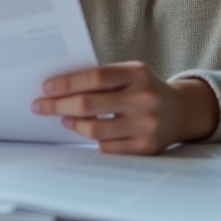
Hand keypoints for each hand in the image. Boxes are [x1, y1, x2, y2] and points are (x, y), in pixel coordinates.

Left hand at [31, 62, 219, 153]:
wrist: (180, 111)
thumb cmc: (144, 88)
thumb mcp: (130, 74)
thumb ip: (102, 79)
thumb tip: (59, 89)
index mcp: (138, 73)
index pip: (95, 77)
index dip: (67, 84)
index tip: (46, 87)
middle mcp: (144, 98)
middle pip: (90, 104)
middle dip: (58, 105)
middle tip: (40, 106)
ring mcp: (147, 124)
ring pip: (95, 129)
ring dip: (73, 123)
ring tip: (63, 117)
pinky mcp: (147, 147)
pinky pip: (108, 146)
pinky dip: (92, 139)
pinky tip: (85, 130)